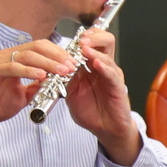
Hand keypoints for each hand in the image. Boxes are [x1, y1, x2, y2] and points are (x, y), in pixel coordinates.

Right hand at [0, 39, 71, 138]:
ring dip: (48, 62)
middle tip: (72, 66)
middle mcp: (8, 55)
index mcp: (16, 59)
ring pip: (28, 54)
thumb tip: (53, 84)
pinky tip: (42, 76)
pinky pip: (13, 67)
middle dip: (58, 55)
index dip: (59, 54)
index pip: (42, 48)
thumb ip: (36, 88)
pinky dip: (28, 70)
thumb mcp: (22, 97)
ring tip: (62, 71)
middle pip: (38, 46)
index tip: (75, 64)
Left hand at [65, 34, 141, 164]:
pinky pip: (111, 74)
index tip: (70, 37)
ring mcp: (111, 75)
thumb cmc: (90, 111)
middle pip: (105, 41)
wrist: (105, 129)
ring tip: (84, 48)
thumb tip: (49, 68)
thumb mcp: (71, 92)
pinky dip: (104, 67)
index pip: (91, 43)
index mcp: (91, 66)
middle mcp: (103, 67)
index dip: (82, 37)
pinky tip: (96, 64)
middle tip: (81, 40)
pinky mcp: (117, 86)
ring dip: (94, 50)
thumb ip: (63, 78)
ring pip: (107, 55)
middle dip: (92, 37)